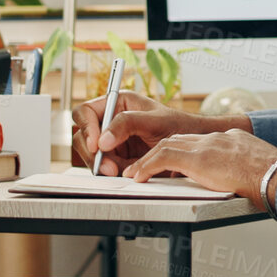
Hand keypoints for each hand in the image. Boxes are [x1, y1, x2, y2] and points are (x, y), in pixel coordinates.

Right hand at [68, 90, 246, 175]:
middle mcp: (110, 121)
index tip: (96, 143)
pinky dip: (108, 172)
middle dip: (91, 152)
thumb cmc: (178, 124)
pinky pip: (103, 167)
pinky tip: (121, 173)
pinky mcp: (117, 159)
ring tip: (117, 171)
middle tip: (108, 165)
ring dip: (100, 165)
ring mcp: (112, 142)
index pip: (85, 112)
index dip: (86, 127)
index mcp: (116, 103)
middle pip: (82, 136)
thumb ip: (127, 124)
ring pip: (90, 154)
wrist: (193, 144)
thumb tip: (102, 139)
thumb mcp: (154, 120)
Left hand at [124, 129, 276, 204]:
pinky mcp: (197, 158)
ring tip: (136, 174)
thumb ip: (248, 168)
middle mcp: (216, 138)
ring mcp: (206, 146)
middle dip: (158, 153)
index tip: (171, 161)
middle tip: (144, 166)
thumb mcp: (260, 167)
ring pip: (166, 146)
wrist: (276, 174)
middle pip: (178, 140)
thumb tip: (248, 181)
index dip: (181, 150)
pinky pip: (163, 158)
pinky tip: (140, 178)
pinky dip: (148, 167)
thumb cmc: (274, 177)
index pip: (198, 141)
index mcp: (231, 139)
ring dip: (148, 161)